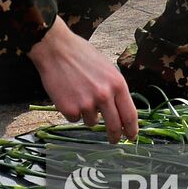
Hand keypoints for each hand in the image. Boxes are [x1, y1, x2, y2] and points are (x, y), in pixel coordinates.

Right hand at [26, 17, 137, 142]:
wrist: (55, 48)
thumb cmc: (81, 55)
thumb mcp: (106, 68)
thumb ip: (114, 88)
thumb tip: (120, 109)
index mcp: (117, 84)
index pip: (130, 114)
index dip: (132, 129)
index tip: (131, 136)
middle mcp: (104, 95)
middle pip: (114, 126)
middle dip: (115, 136)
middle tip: (113, 139)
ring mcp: (86, 103)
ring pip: (91, 122)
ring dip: (87, 114)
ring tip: (78, 94)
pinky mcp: (69, 108)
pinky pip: (74, 118)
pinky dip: (71, 111)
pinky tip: (67, 94)